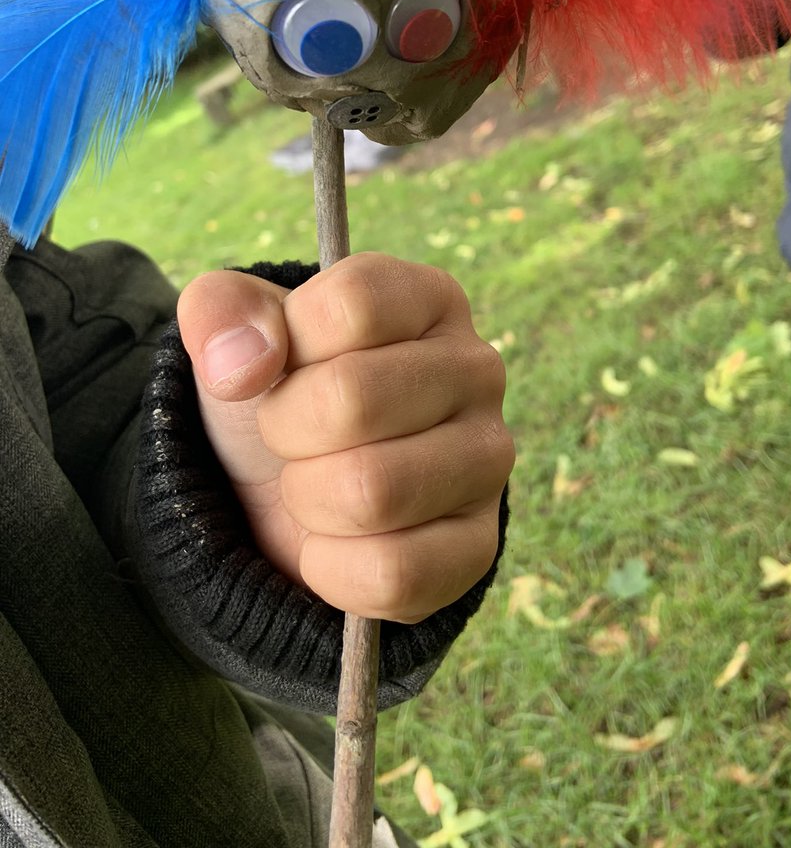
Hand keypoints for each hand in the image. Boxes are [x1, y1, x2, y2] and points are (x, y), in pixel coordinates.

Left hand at [177, 253, 512, 622]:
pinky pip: (393, 573)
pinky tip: (336, 543)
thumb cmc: (276, 394)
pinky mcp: (479, 545)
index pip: (350, 305)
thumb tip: (243, 362)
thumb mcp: (233, 336)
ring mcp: (488, 459)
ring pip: (372, 492)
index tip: (284, 366)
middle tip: (292, 437)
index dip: (289, 347)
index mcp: (428, 299)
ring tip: (315, 486)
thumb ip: (220, 311)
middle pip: (352, 398)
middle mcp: (477, 369)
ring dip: (308, 501)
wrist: (287, 493)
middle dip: (286, 431)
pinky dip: (333, 569)